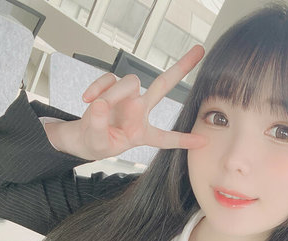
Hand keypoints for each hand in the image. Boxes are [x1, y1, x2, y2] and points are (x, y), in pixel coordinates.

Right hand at [76, 45, 207, 159]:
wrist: (84, 137)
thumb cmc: (98, 142)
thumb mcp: (99, 143)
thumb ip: (99, 126)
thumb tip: (100, 104)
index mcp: (143, 133)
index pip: (166, 138)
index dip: (184, 140)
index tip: (203, 141)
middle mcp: (140, 111)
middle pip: (163, 86)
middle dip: (181, 68)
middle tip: (200, 50)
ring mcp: (128, 97)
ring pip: (130, 82)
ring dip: (112, 94)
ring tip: (97, 107)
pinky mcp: (113, 87)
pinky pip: (109, 79)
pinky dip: (97, 87)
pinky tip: (87, 98)